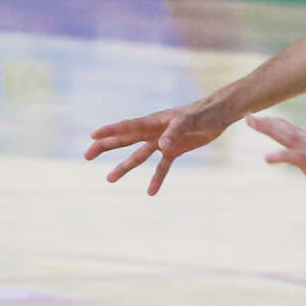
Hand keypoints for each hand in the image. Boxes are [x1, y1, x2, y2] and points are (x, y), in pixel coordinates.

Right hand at [85, 99, 230, 193]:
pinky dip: (157, 178)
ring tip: (109, 178)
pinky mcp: (175, 149)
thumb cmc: (202, 114)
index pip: (127, 127)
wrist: (218, 114)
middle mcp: (154, 131)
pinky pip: (162, 166)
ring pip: (139, 156)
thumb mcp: (188, 123)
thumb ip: (175, 133)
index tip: (92, 136)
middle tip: (87, 155)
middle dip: (106, 147)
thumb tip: (162, 146)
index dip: (110, 131)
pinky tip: (151, 192)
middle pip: (125, 140)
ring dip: (125, 166)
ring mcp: (163, 141)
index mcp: (153, 122)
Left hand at [247, 114, 305, 212]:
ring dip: (269, 129)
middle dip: (268, 123)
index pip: (297, 132)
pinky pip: (297, 159)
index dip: (279, 125)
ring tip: (252, 121)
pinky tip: (267, 157)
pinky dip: (281, 156)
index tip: (263, 119)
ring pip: (289, 138)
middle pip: (289, 130)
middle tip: (248, 115)